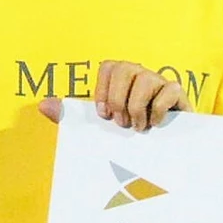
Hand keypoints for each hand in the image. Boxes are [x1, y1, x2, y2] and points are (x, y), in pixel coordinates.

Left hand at [37, 61, 186, 129]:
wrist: (163, 156)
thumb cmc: (129, 136)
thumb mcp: (100, 127)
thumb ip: (73, 116)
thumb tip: (43, 104)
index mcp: (121, 79)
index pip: (109, 67)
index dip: (103, 90)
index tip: (103, 115)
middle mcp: (141, 75)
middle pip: (125, 68)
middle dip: (118, 99)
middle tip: (121, 124)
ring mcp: (161, 82)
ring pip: (145, 79)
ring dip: (137, 107)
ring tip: (138, 127)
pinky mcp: (179, 95)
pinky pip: (168, 90)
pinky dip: (157, 110)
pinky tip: (155, 124)